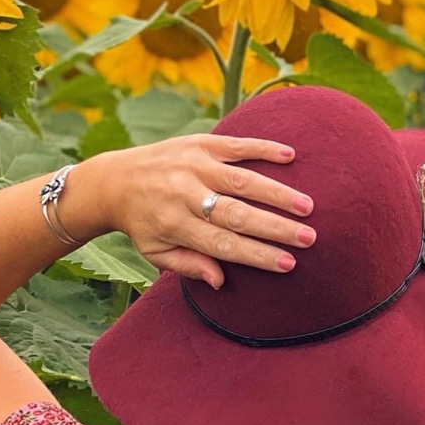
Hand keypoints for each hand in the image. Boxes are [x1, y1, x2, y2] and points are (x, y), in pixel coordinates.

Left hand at [78, 134, 314, 287]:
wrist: (115, 179)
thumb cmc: (143, 223)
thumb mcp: (157, 253)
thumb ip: (189, 266)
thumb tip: (221, 280)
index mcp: (175, 225)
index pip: (223, 244)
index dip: (257, 254)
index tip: (288, 263)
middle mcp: (184, 194)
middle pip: (237, 214)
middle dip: (276, 228)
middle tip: (309, 238)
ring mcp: (193, 165)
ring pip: (242, 180)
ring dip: (277, 193)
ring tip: (307, 206)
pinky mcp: (199, 143)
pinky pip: (237, 145)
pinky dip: (264, 148)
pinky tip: (291, 155)